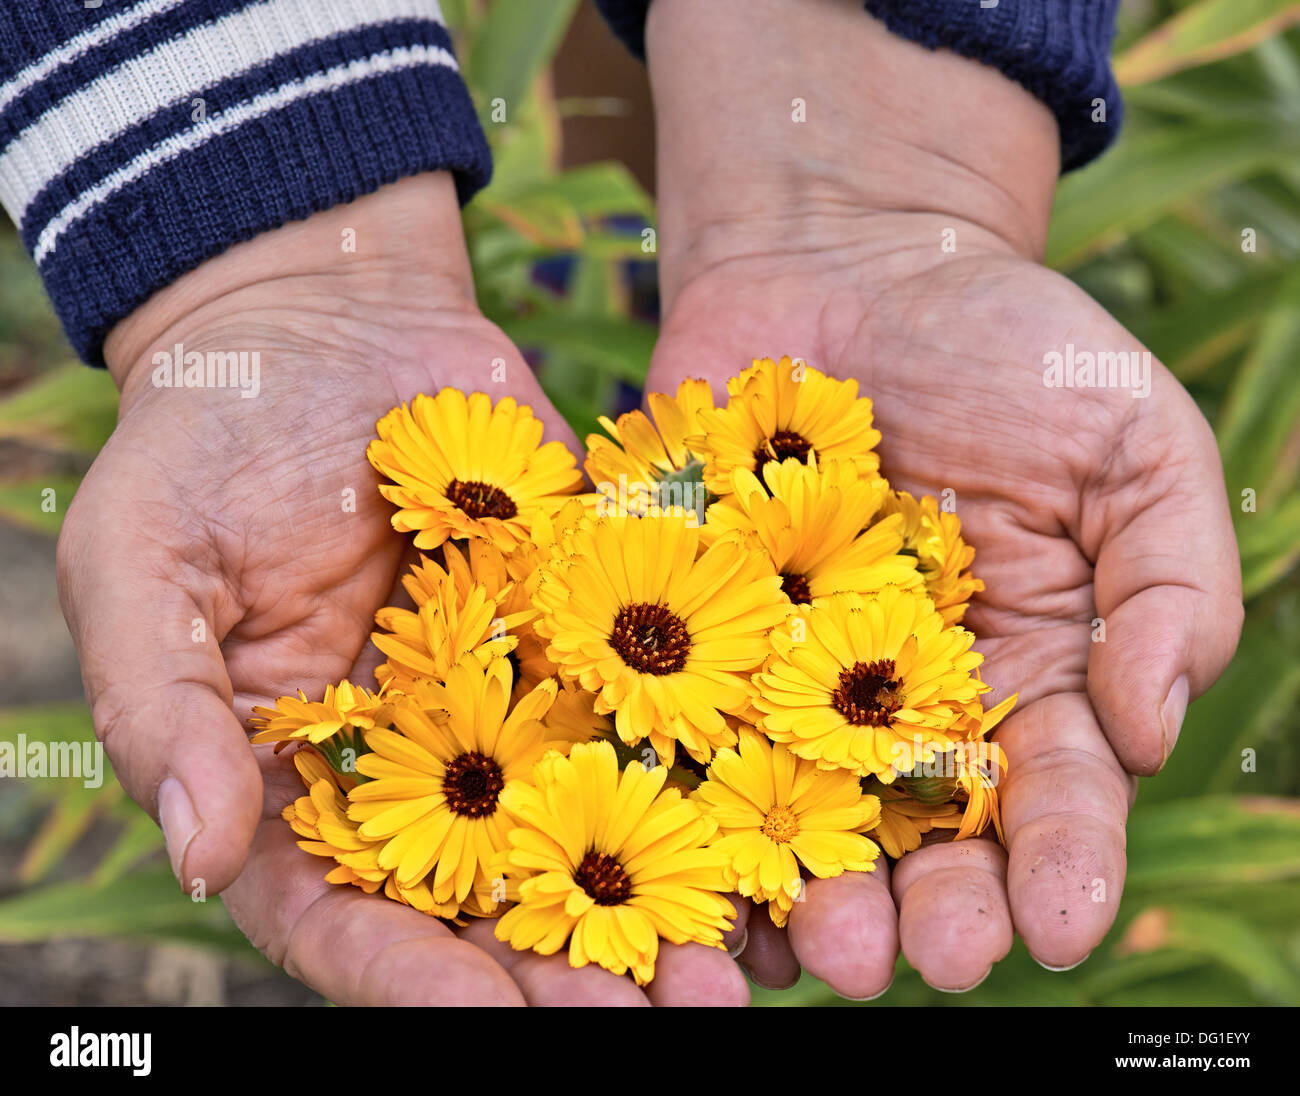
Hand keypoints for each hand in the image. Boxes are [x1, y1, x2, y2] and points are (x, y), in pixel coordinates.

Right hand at [58, 173, 747, 1004]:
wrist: (335, 324)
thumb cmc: (209, 439)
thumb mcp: (142, 559)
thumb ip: (159, 703)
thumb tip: (200, 848)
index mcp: (297, 780)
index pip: (345, 918)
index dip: (411, 978)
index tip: (484, 1019)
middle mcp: (420, 768)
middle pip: (492, 905)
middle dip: (569, 975)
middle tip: (664, 1022)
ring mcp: (516, 703)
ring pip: (591, 831)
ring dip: (662, 907)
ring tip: (735, 971)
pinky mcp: (592, 632)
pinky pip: (654, 712)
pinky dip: (710, 775)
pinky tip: (774, 832)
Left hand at [644, 0, 1242, 993]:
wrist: (843, 263)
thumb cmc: (1004, 348)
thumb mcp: (1131, 440)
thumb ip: (1169, 581)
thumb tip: (1151, 726)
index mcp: (1026, 671)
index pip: (1055, 792)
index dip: (1065, 864)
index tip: (1061, 927)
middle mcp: (907, 701)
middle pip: (923, 835)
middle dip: (931, 907)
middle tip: (920, 958)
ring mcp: (793, 677)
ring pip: (805, 815)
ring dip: (814, 894)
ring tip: (819, 949)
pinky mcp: (694, 636)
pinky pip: (688, 735)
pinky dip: (690, 809)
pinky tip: (694, 882)